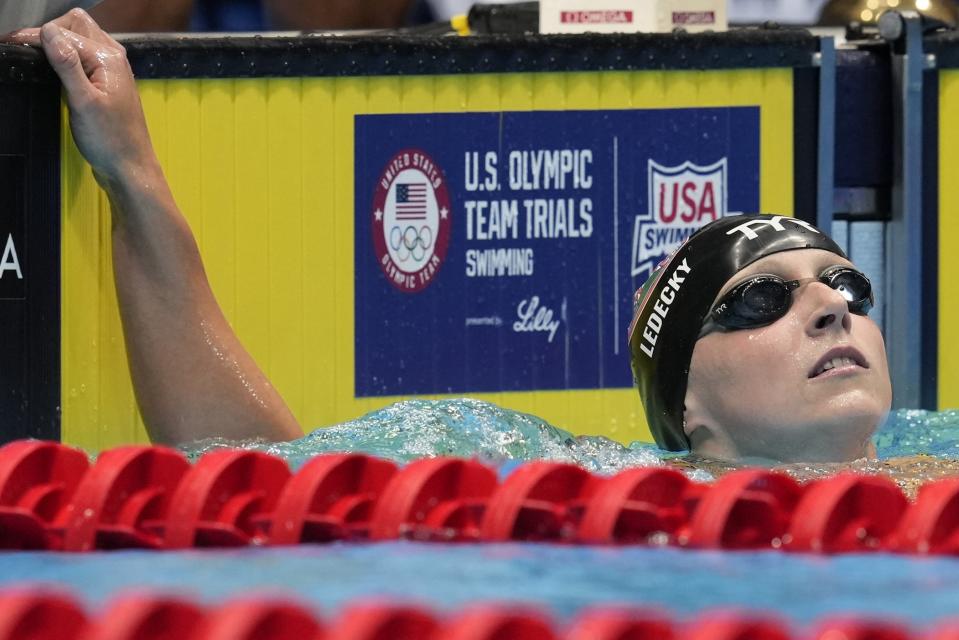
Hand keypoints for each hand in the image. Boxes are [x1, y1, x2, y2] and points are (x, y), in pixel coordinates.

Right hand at [8, 9, 154, 182]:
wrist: (130, 167)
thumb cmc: (110, 140)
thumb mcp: (84, 101)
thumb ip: (67, 65)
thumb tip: (48, 32)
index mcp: (109, 58)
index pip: (65, 31)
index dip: (36, 36)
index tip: (11, 44)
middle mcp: (113, 58)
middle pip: (77, 25)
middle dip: (50, 31)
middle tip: (25, 49)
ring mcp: (111, 70)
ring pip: (81, 39)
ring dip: (58, 42)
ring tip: (34, 56)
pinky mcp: (106, 82)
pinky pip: (84, 56)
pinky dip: (66, 56)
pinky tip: (54, 68)